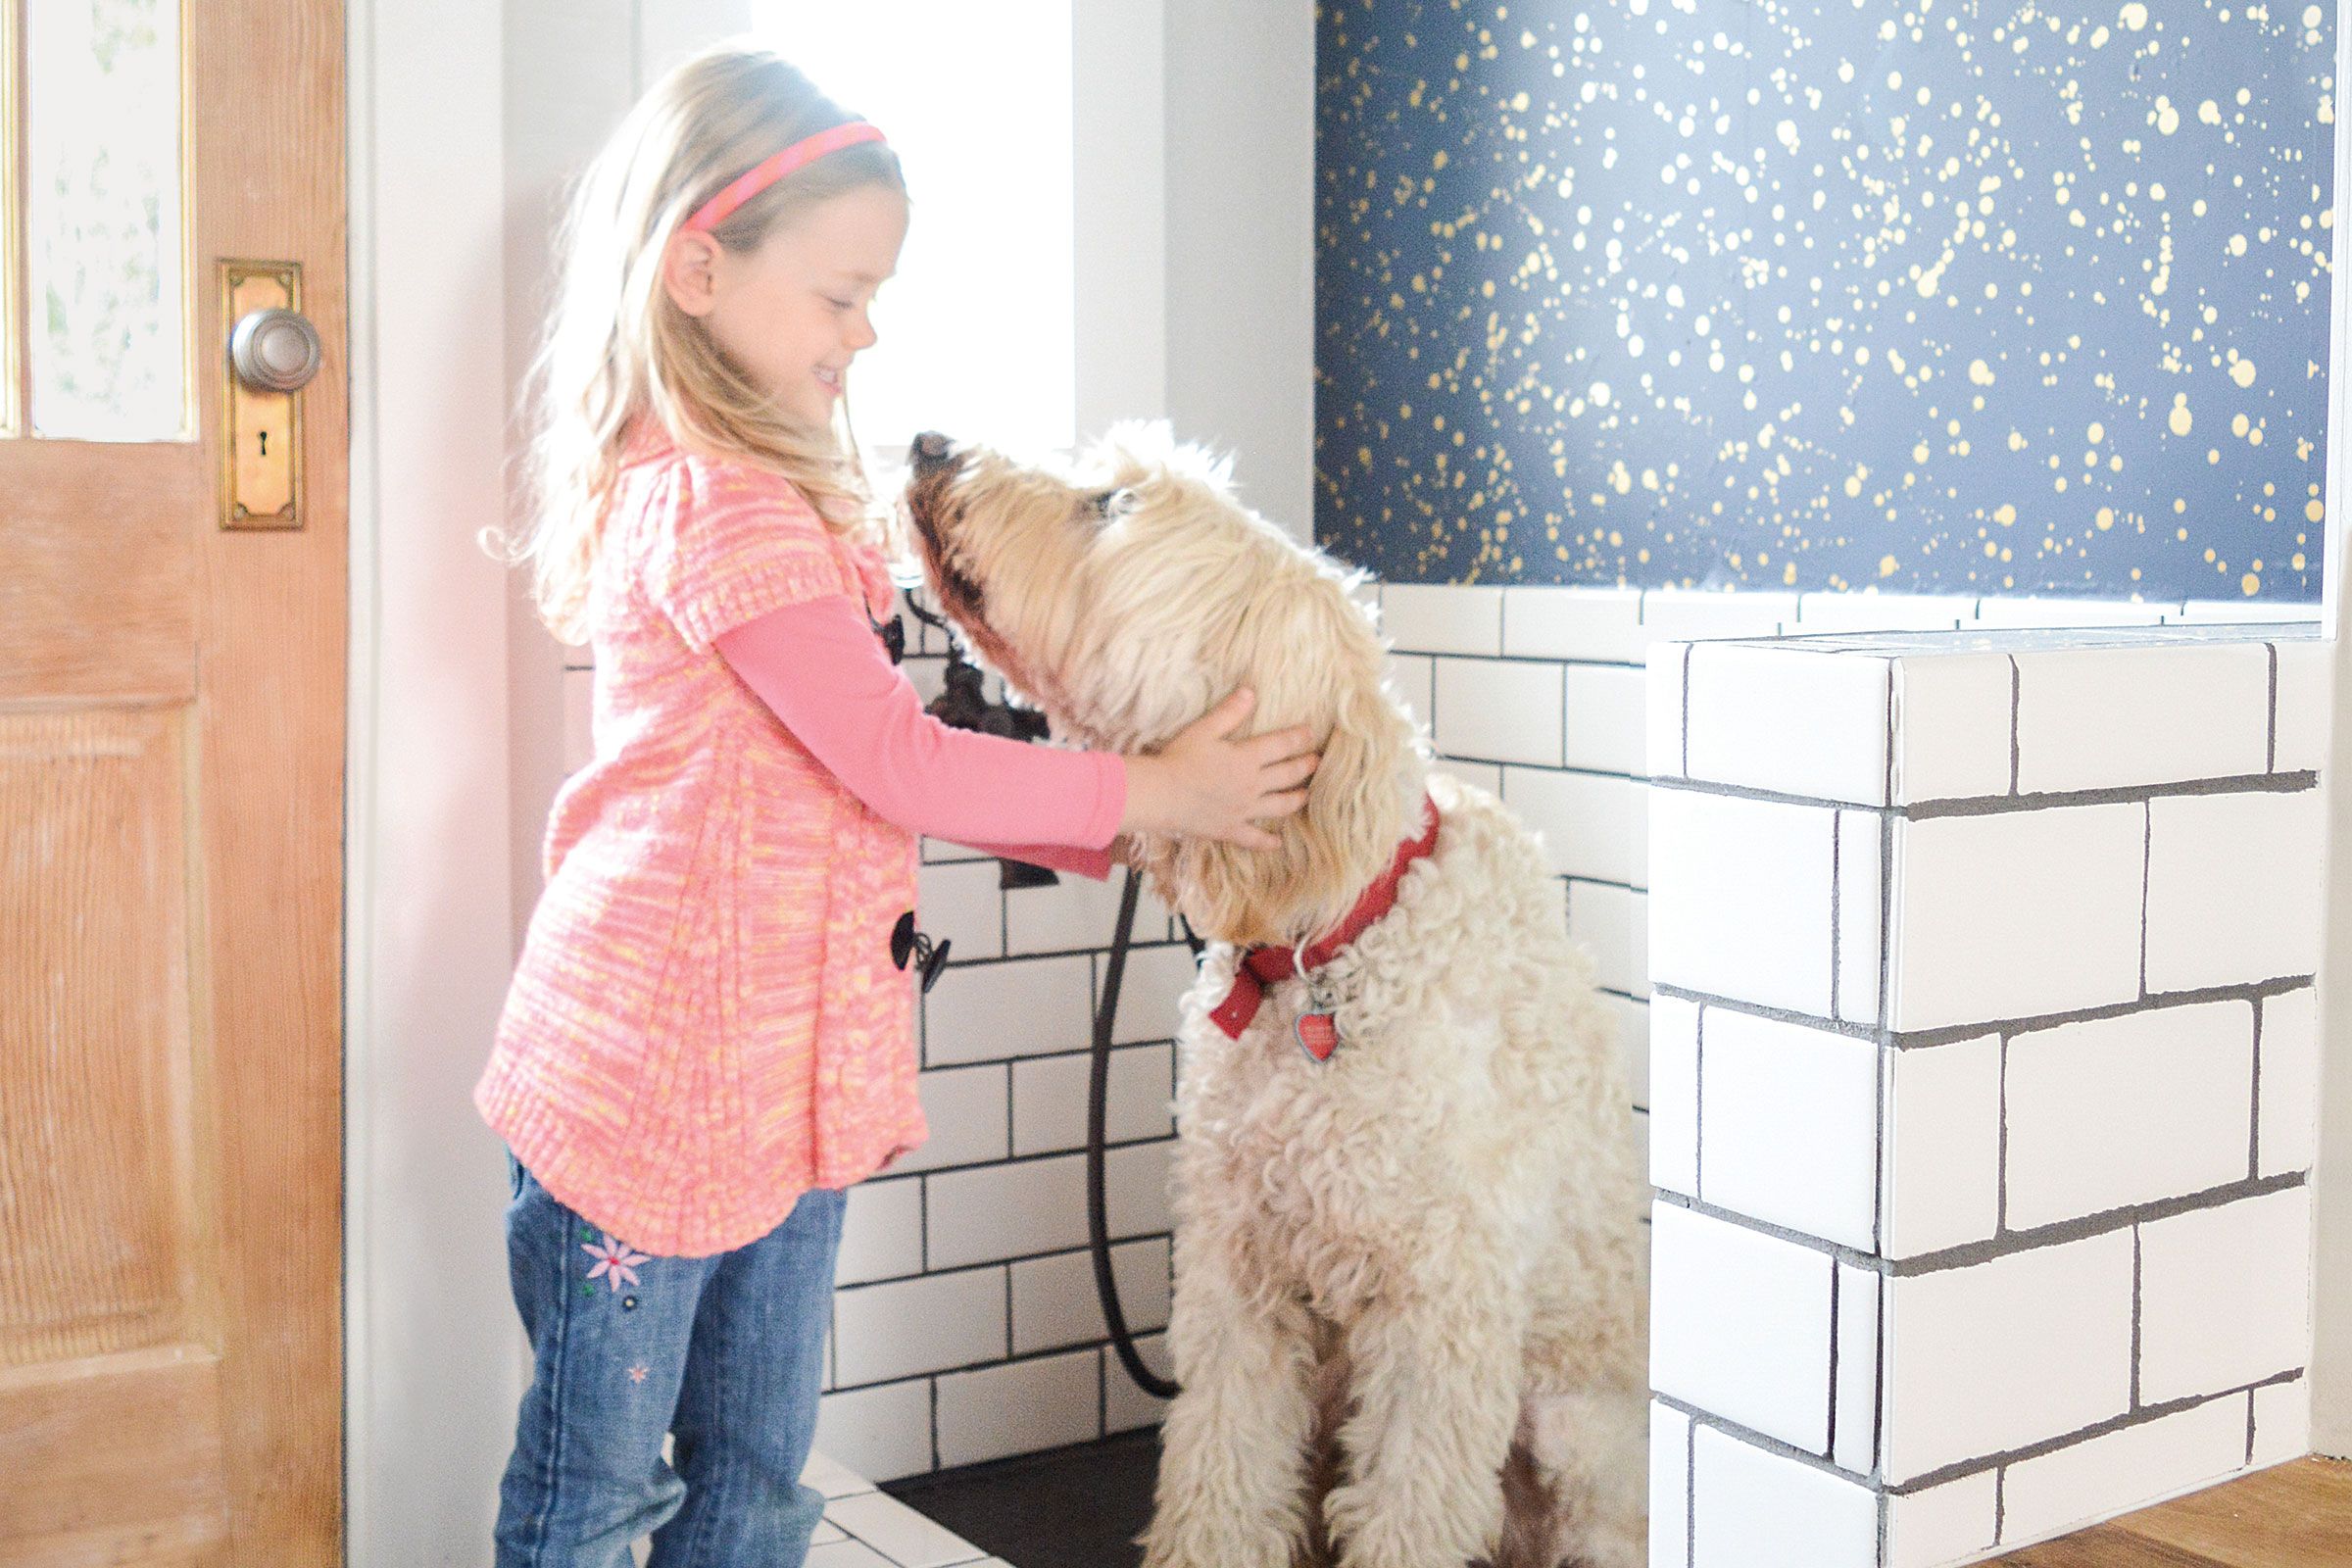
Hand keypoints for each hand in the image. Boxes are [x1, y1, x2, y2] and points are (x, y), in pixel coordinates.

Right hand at [1119, 688, 1320, 849]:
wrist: (1162, 795)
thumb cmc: (1180, 759)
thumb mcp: (1204, 729)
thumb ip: (1229, 712)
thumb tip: (1250, 692)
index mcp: (1246, 758)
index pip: (1281, 745)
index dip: (1298, 738)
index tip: (1311, 734)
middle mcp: (1252, 785)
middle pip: (1287, 775)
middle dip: (1305, 767)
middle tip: (1317, 762)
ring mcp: (1243, 810)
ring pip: (1279, 806)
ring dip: (1296, 799)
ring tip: (1306, 795)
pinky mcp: (1230, 829)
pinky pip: (1254, 838)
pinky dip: (1267, 842)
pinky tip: (1278, 844)